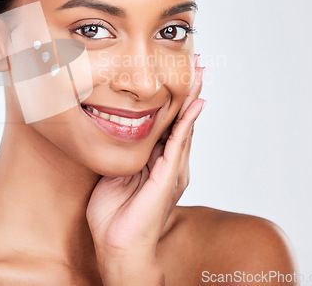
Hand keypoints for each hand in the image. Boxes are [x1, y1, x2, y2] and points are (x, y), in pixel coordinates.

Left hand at [86, 54, 205, 283]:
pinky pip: (179, 144)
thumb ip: (121, 154)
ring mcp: (171, 169)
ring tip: (200, 76)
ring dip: (192, 99)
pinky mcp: (168, 176)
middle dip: (188, 92)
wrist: (117, 245)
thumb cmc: (113, 214)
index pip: (166, 122)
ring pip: (184, 126)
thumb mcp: (114, 173)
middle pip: (180, 119)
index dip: (172, 99)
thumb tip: (112, 131)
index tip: (177, 74)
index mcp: (154, 160)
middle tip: (197, 66)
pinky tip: (195, 105)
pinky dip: (187, 123)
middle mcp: (167, 162)